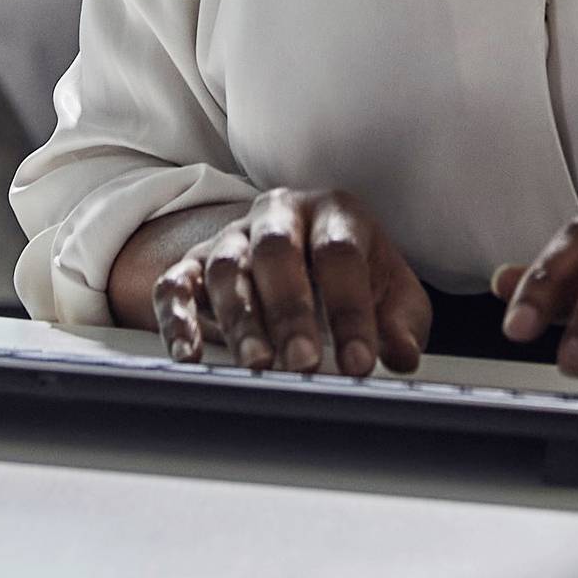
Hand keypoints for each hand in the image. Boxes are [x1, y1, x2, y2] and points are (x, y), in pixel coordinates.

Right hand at [150, 187, 431, 378]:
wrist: (300, 250)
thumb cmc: (354, 276)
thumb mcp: (391, 292)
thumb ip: (401, 322)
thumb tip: (401, 355)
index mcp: (333, 213)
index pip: (339, 254)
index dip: (350, 311)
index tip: (359, 364)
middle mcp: (278, 216)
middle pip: (276, 251)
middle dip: (289, 310)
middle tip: (302, 363)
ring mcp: (232, 237)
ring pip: (227, 267)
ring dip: (240, 317)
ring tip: (256, 364)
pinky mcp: (193, 264)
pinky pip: (176, 284)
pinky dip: (177, 318)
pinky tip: (188, 354)